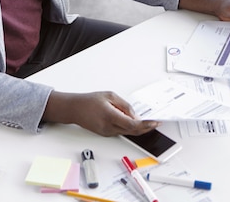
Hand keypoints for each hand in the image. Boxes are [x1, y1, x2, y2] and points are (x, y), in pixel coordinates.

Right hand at [43, 91, 159, 135]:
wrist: (74, 109)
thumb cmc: (89, 100)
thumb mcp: (109, 96)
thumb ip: (124, 105)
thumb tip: (135, 115)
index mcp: (110, 116)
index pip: (132, 124)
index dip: (146, 125)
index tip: (154, 122)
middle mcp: (109, 127)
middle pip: (133, 132)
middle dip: (146, 128)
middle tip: (155, 123)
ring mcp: (107, 132)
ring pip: (128, 132)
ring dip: (138, 128)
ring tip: (147, 121)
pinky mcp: (105, 134)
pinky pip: (121, 132)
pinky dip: (129, 128)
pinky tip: (133, 122)